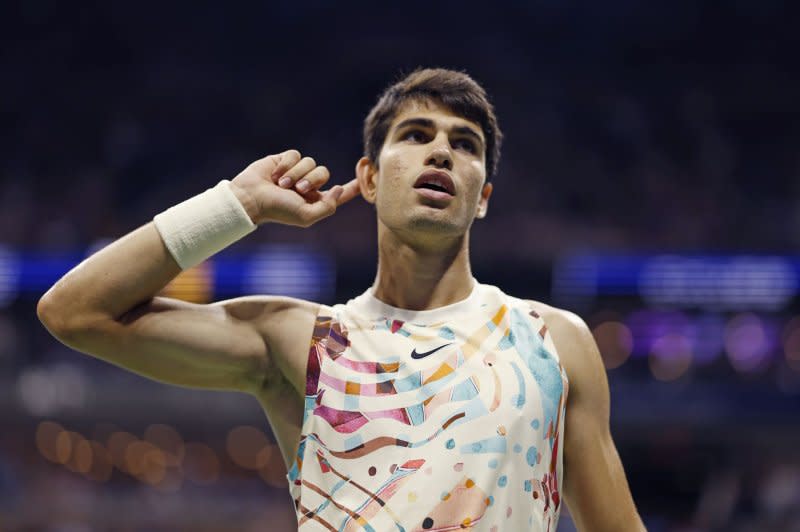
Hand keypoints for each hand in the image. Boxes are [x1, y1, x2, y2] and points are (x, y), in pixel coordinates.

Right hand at [229, 150, 360, 226]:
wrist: (252, 197)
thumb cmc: (278, 210)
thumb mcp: (306, 216)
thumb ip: (328, 206)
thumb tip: (338, 189)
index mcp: (315, 201)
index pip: (339, 193)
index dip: (352, 187)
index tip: (365, 179)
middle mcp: (307, 185)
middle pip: (323, 173)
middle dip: (311, 180)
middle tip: (296, 190)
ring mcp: (296, 172)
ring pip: (310, 162)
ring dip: (296, 174)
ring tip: (281, 184)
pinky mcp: (285, 160)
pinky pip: (295, 155)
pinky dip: (286, 165)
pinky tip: (275, 174)